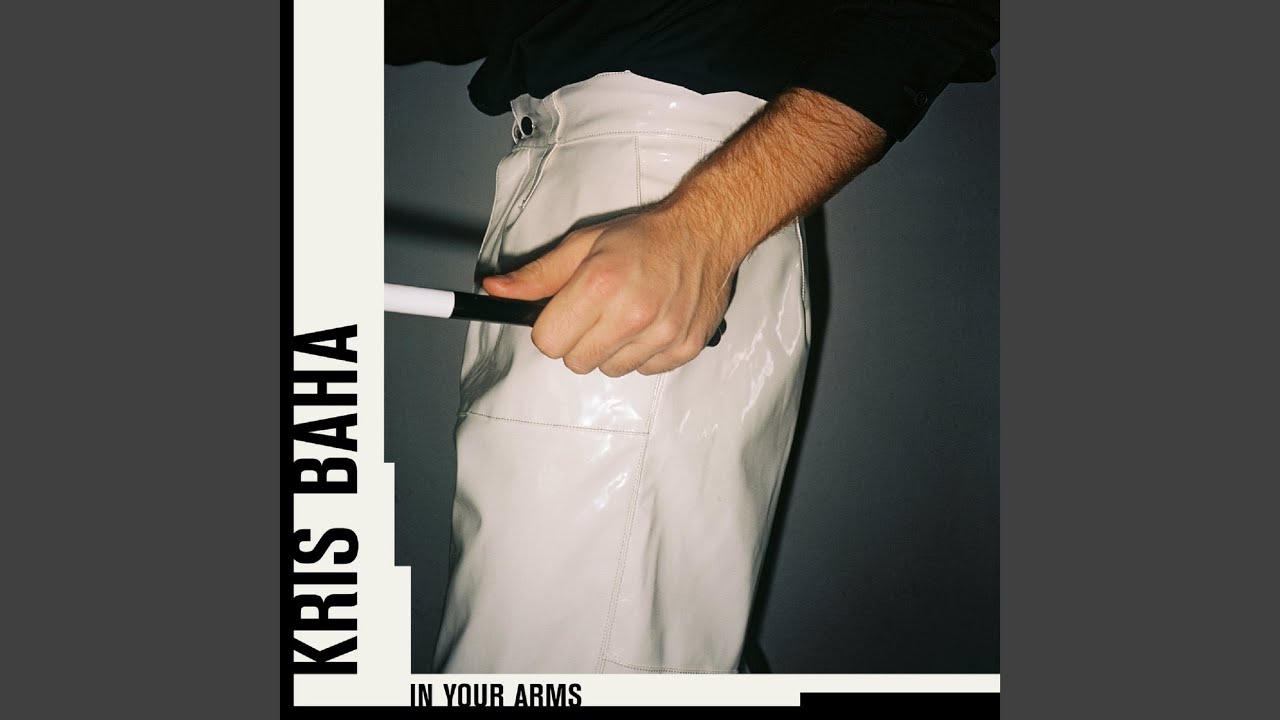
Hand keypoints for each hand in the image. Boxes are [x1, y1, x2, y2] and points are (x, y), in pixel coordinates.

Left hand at [483, 208, 742, 376]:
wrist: (706, 233)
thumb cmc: (644, 236)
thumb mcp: (583, 245)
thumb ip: (538, 275)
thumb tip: (495, 290)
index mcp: (600, 284)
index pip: (548, 342)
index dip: (550, 328)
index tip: (564, 314)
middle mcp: (632, 313)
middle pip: (576, 362)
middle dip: (578, 341)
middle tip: (598, 312)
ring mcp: (662, 334)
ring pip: (610, 370)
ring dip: (612, 349)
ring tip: (628, 315)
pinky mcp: (684, 348)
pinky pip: (644, 371)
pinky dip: (642, 353)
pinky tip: (651, 323)